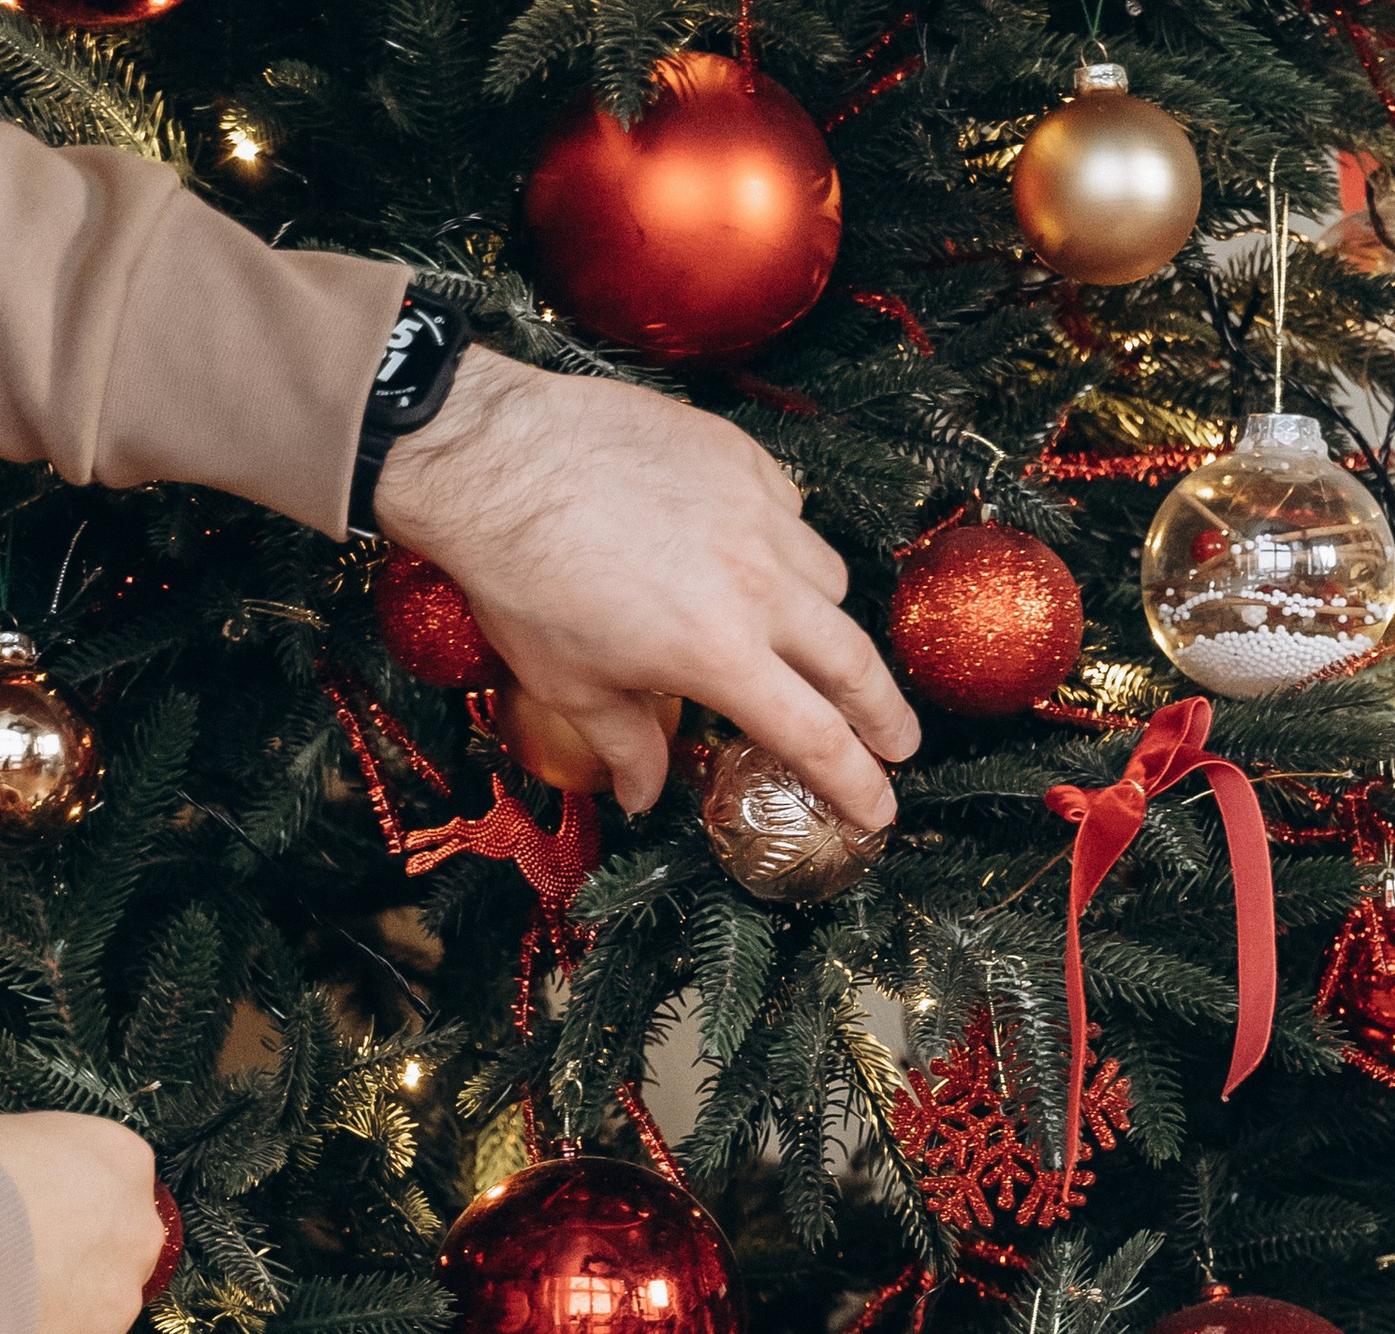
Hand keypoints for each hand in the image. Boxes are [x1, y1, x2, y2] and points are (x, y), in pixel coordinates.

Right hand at [0, 1111, 162, 1333]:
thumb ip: (5, 1151)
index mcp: (118, 1160)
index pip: (112, 1187)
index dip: (62, 1205)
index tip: (24, 1213)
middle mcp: (135, 1229)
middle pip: (114, 1255)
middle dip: (68, 1264)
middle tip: (7, 1264)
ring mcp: (117, 1301)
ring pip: (100, 1320)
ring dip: (55, 1320)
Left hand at [374, 345, 918, 823]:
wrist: (494, 458)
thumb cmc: (522, 580)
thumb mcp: (571, 685)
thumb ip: (627, 744)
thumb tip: (643, 797)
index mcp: (719, 655)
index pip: (814, 737)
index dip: (855, 784)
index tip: (879, 813)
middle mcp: (756, 585)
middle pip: (853, 661)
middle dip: (884, 714)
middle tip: (900, 745)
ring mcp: (756, 513)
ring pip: (828, 581)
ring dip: (829, 624)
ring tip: (812, 645)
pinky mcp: (740, 459)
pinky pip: (792, 511)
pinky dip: (785, 546)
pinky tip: (754, 558)